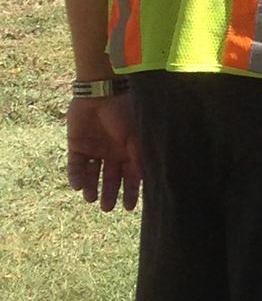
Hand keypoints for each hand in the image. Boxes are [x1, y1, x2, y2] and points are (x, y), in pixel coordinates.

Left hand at [67, 93, 140, 210]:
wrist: (102, 91)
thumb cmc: (125, 112)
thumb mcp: (136, 137)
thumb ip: (138, 159)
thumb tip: (145, 181)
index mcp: (129, 150)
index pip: (130, 176)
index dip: (130, 191)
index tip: (128, 207)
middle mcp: (112, 152)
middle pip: (111, 178)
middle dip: (109, 193)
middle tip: (107, 208)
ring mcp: (94, 149)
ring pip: (93, 174)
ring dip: (92, 187)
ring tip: (91, 199)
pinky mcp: (77, 146)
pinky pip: (76, 166)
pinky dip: (77, 177)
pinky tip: (79, 186)